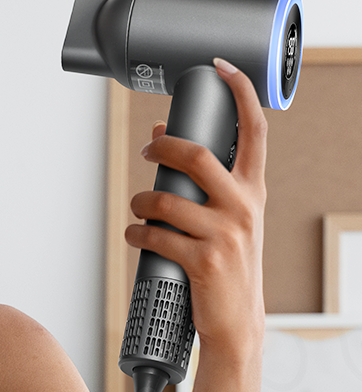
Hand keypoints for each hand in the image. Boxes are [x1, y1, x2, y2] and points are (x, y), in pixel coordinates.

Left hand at [125, 59, 267, 362]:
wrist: (235, 323)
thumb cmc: (226, 268)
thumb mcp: (226, 221)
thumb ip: (201, 184)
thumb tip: (159, 135)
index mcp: (253, 192)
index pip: (256, 131)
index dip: (240, 93)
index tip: (221, 67)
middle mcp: (244, 208)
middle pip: (199, 156)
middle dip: (164, 148)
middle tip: (147, 151)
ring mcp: (225, 235)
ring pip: (167, 200)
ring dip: (141, 202)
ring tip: (138, 210)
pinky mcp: (202, 261)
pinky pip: (155, 236)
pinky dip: (136, 234)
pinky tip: (135, 236)